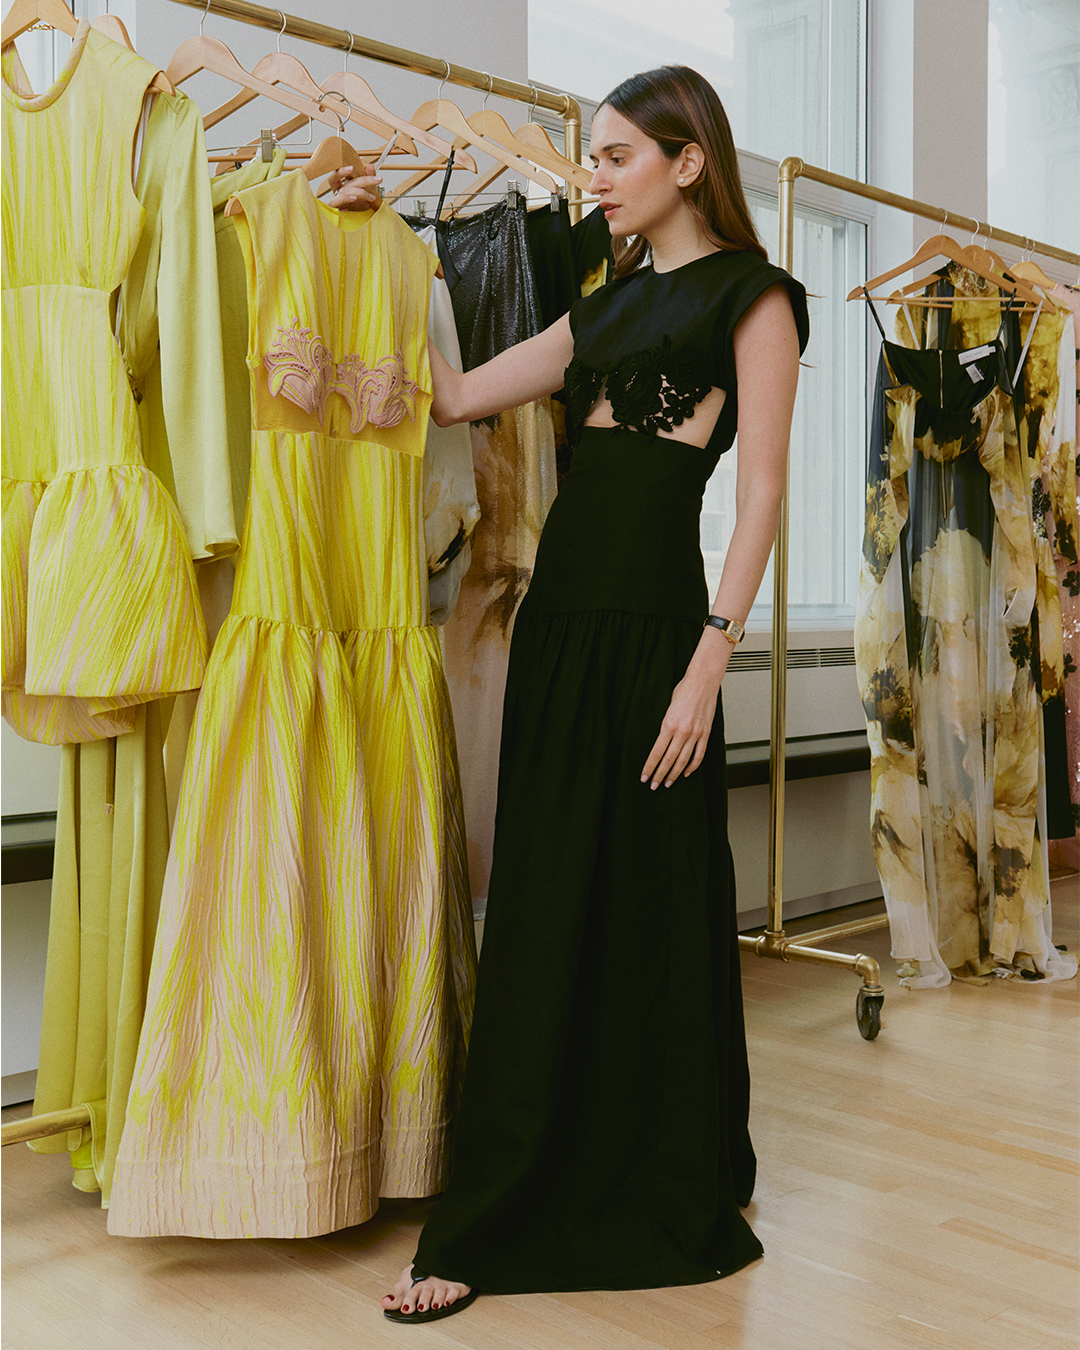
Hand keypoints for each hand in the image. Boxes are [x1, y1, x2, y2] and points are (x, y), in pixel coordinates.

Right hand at [325, 165, 381, 211]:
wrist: (367, 231)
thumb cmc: (365, 214)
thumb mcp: (371, 195)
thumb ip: (370, 181)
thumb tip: (369, 166)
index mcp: (344, 188)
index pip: (339, 175)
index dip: (343, 170)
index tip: (353, 167)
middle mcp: (338, 194)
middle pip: (341, 180)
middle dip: (360, 179)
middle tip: (376, 180)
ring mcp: (336, 203)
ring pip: (342, 190)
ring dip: (359, 191)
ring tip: (372, 197)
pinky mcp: (334, 213)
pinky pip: (335, 202)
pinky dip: (345, 198)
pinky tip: (353, 197)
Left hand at [640, 664, 720, 789]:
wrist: (703, 681)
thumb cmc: (684, 690)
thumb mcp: (667, 708)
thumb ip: (665, 726)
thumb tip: (661, 741)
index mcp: (669, 724)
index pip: (657, 752)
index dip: (650, 766)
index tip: (644, 776)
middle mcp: (682, 731)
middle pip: (669, 760)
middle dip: (659, 774)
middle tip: (653, 785)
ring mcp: (696, 734)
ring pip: (683, 760)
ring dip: (674, 774)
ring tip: (667, 782)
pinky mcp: (706, 733)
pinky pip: (699, 754)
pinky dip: (692, 766)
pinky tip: (686, 772)